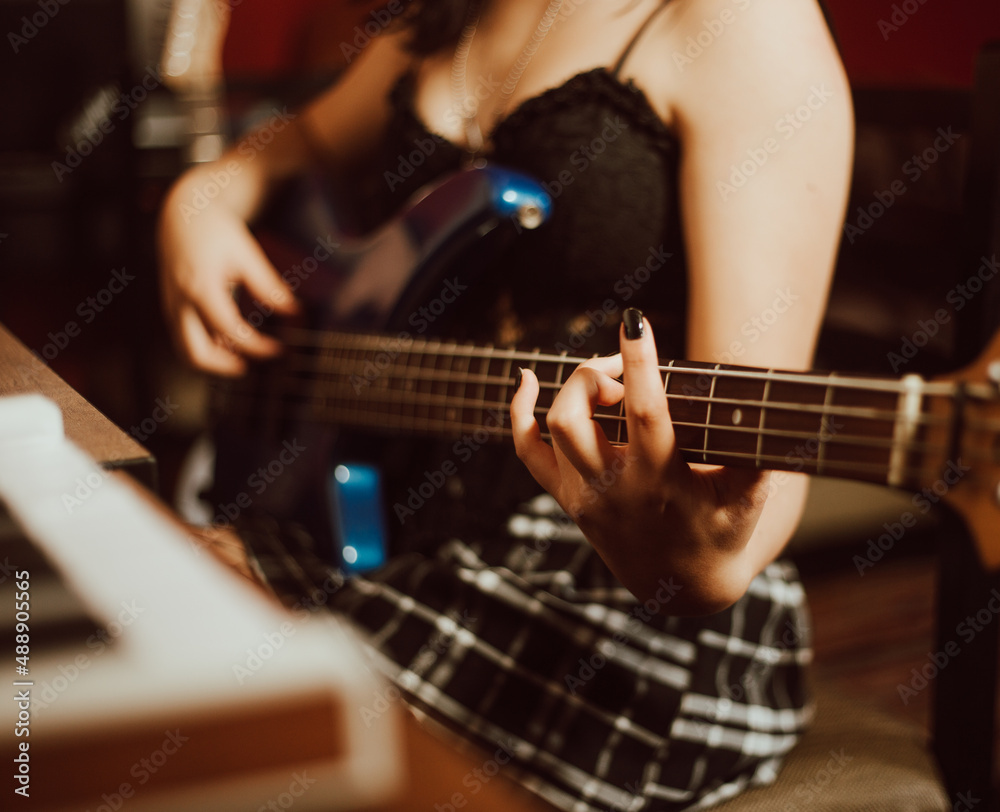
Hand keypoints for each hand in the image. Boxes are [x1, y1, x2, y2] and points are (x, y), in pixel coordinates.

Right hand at [157, 175, 298, 375]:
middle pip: (195, 353)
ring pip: (184, 352)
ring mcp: (170, 306)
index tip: (280, 350)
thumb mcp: (246, 254)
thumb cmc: (217, 231)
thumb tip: (295, 312)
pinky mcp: (170, 308)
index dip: (257, 346)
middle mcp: (179, 300)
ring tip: (242, 359)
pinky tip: (229, 343)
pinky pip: (184, 339)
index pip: (230, 330)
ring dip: (213, 362)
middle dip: (225, 367)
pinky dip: (205, 348)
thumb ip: (269, 285)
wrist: (182, 214)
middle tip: (253, 367)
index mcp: (200, 285)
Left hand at [510, 309, 770, 613]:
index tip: (635, 322)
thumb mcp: (748, 497)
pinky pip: (526, 450)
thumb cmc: (722, 533)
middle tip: (623, 367)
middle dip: (593, 374)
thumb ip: (757, 454)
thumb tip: (768, 411)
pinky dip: (519, 412)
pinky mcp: (566, 499)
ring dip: (572, 389)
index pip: (645, 412)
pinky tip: (527, 380)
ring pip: (549, 428)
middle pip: (574, 416)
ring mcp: (583, 495)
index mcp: (661, 483)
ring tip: (606, 382)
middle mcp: (613, 489)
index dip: (638, 363)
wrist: (684, 588)